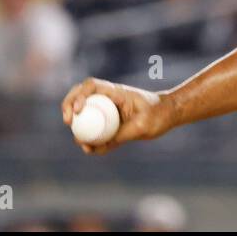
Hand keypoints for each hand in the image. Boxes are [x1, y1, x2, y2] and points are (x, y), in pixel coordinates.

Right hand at [61, 77, 175, 154]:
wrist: (169, 115)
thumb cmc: (159, 114)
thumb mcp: (142, 125)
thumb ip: (120, 135)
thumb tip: (96, 148)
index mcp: (116, 92)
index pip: (91, 86)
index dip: (79, 95)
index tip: (77, 110)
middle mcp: (109, 99)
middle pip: (81, 95)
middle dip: (68, 105)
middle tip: (67, 121)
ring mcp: (108, 110)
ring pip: (85, 112)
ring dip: (76, 123)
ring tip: (80, 142)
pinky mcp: (111, 123)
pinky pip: (95, 129)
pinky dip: (89, 138)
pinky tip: (91, 149)